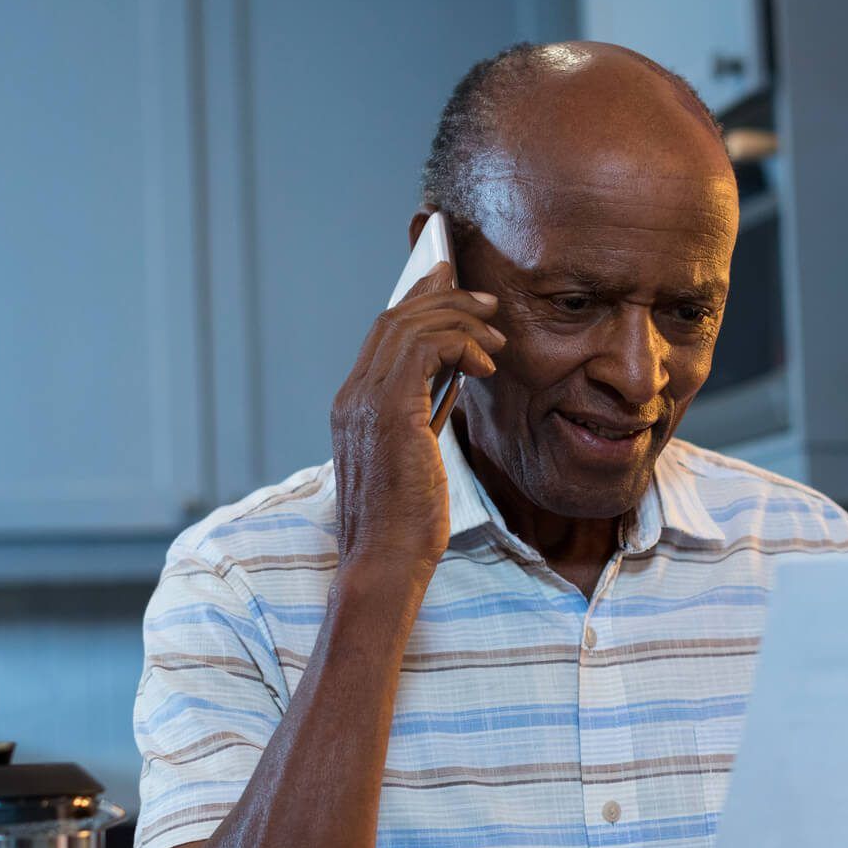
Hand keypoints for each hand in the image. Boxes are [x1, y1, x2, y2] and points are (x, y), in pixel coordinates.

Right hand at [332, 262, 502, 582]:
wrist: (385, 562)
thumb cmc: (405, 525)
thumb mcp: (417, 458)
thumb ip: (423, 414)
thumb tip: (455, 379)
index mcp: (353, 406)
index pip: (383, 336)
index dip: (418, 303)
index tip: (450, 285)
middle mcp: (351, 397)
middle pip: (394, 319)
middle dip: (443, 298)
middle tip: (486, 300)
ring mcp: (364, 402)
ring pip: (409, 326)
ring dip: (460, 320)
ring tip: (496, 336)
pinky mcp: (388, 411)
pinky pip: (425, 348)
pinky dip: (460, 345)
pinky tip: (486, 367)